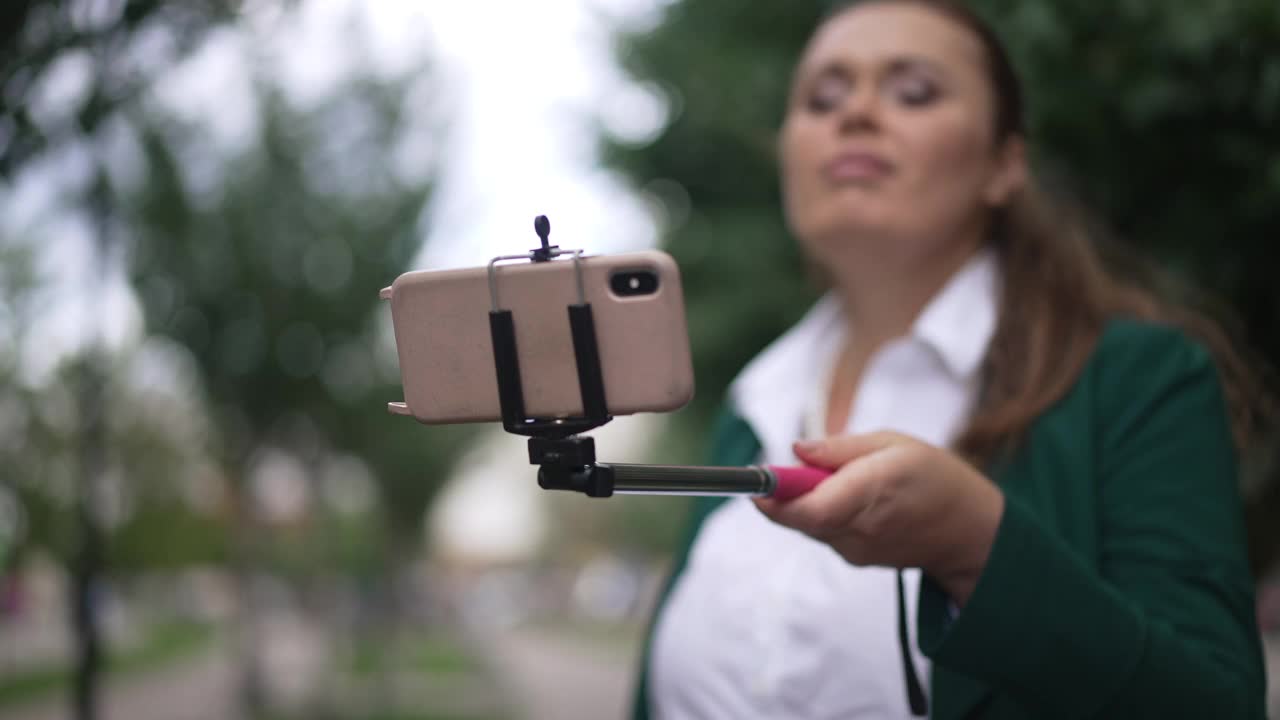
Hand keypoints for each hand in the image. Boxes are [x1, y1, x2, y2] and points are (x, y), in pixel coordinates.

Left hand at [754, 431, 1003, 605]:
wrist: (968, 531)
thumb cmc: (934, 476)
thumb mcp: (893, 442)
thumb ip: (840, 448)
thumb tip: (795, 449)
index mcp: (872, 489)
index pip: (810, 507)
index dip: (775, 496)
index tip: (756, 480)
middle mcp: (860, 526)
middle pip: (800, 518)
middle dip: (784, 494)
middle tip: (793, 469)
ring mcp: (857, 549)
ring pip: (809, 524)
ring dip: (806, 502)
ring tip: (841, 480)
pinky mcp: (854, 559)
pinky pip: (823, 532)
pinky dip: (823, 513)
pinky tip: (851, 499)